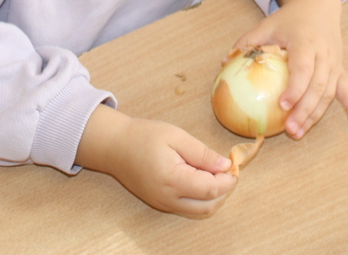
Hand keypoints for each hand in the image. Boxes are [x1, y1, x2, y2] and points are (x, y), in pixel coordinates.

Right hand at [75, 105, 236, 217]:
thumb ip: (202, 153)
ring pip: (199, 210)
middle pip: (208, 206)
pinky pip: (187, 207)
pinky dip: (200, 198)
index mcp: (172, 179)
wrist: (114, 146)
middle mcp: (168, 198)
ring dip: (214, 197)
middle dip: (224, 190)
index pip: (211, 189)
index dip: (227, 180)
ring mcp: (163, 204)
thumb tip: (225, 166)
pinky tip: (201, 178)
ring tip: (215, 174)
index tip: (233, 164)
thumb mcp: (176, 136)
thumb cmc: (143, 136)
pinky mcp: (160, 203)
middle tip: (227, 170)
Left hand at [232, 0, 347, 138]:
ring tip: (300, 132)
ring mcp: (335, 62)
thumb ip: (246, 43)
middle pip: (318, 86)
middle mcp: (324, 53)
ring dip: (316, 114)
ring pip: (330, 92)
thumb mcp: (266, 25)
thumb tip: (223, 63)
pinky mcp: (341, 68)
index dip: (295, 88)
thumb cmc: (289, 19)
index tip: (282, 105)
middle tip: (289, 129)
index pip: (303, 68)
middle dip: (305, 110)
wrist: (318, 5)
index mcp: (305, 42)